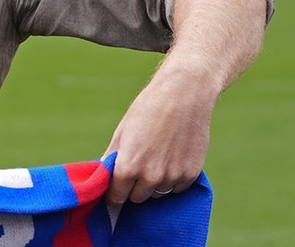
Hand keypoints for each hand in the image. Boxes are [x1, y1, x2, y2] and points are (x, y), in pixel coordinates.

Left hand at [103, 66, 215, 204]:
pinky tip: (172, 158)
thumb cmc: (148, 109)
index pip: (116, 196)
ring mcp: (173, 177)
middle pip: (137, 198)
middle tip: (137, 168)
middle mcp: (151, 177)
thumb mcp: (123, 131)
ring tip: (157, 158)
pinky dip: (173, 179)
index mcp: (129, 167)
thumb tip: (103, 175)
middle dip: (134, 188)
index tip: (114, 192)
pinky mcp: (191, 174)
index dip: (114, 194)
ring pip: (158, 194)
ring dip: (154, 184)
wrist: (184, 95)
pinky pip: (177, 188)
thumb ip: (112, 157)